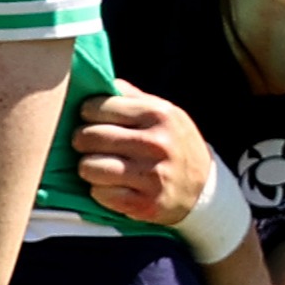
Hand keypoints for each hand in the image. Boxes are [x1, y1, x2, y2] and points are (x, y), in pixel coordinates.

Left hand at [72, 81, 210, 225]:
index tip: (88, 118)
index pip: (101, 107)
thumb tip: (94, 80)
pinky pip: (100, 193)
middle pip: (91, 137)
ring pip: (90, 167)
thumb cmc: (173, 142)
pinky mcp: (144, 204)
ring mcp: (151, 176)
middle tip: (84, 142)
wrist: (204, 188)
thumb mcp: (163, 111)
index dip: (87, 112)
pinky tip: (109, 184)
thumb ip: (130, 96)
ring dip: (87, 166)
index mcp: (158, 114)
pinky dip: (98, 189)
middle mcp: (155, 144)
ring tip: (95, 163)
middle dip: (80, 139)